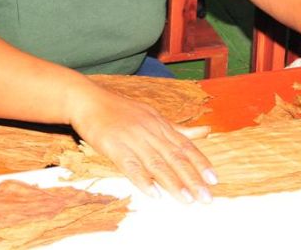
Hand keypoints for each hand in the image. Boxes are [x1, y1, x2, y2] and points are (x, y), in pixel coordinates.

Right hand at [68, 84, 215, 202]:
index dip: (200, 163)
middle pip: (174, 157)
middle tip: (206, 198)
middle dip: (192, 178)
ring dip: (173, 182)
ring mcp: (131, 138)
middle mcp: (149, 131)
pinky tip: (153, 193)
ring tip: (187, 199)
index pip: (184, 145)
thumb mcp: (151, 115)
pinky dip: (142, 179)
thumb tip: (206, 131)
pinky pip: (130, 165)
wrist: (87, 100)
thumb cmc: (119, 109)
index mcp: (159, 124)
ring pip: (156, 163)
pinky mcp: (114, 146)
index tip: (214, 180)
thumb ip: (178, 128)